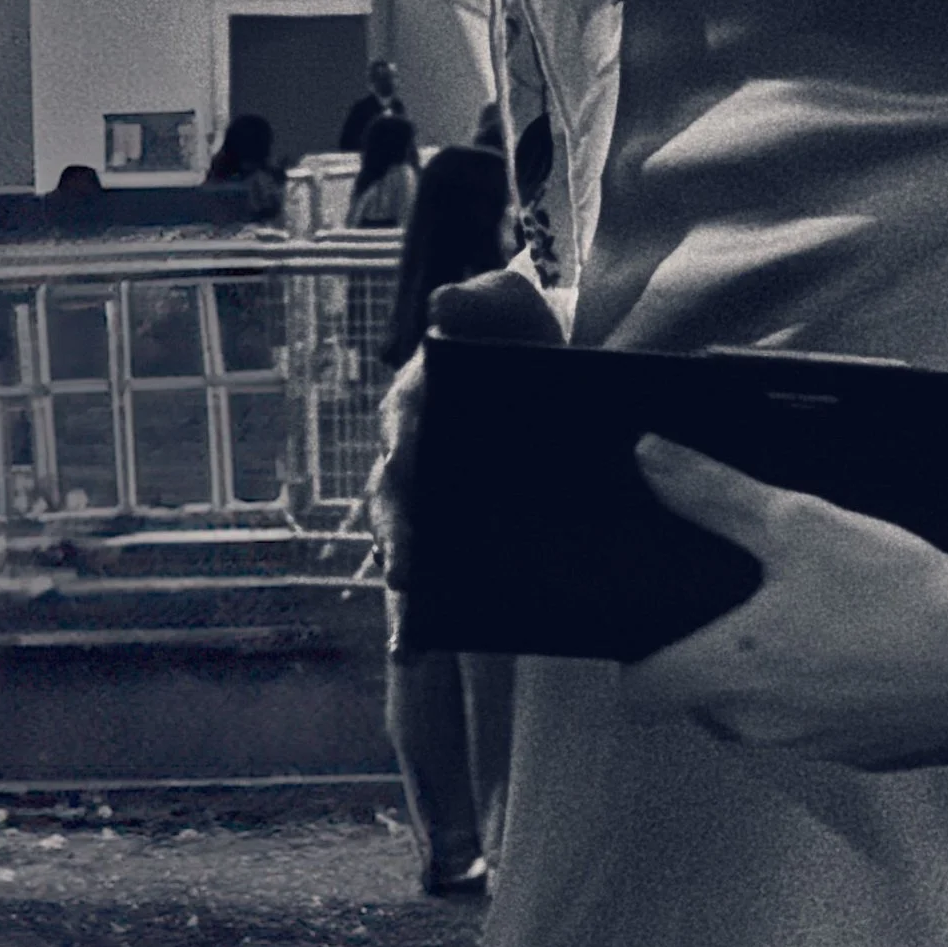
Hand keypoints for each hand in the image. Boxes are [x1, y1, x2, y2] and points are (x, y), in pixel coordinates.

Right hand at [367, 268, 562, 613]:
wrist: (553, 394)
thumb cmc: (522, 349)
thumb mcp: (514, 312)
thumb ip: (486, 298)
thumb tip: (443, 305)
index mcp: (424, 397)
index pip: (407, 415)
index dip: (407, 432)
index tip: (412, 451)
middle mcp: (411, 453)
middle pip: (393, 491)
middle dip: (398, 526)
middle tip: (408, 560)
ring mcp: (422, 505)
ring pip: (396, 539)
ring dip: (398, 568)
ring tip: (410, 599)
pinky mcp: (438, 545)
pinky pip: (415, 588)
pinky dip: (405, 621)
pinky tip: (408, 648)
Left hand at [621, 437, 947, 767]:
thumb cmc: (893, 589)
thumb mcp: (795, 520)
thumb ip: (714, 492)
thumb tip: (649, 458)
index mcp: (730, 674)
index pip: (640, 695)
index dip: (633, 662)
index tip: (650, 629)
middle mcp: (761, 726)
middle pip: (699, 702)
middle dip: (707, 657)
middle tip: (738, 600)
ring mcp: (812, 747)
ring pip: (758, 716)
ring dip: (766, 676)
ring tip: (805, 614)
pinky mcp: (860, 753)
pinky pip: (813, 726)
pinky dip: (820, 692)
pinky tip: (855, 644)